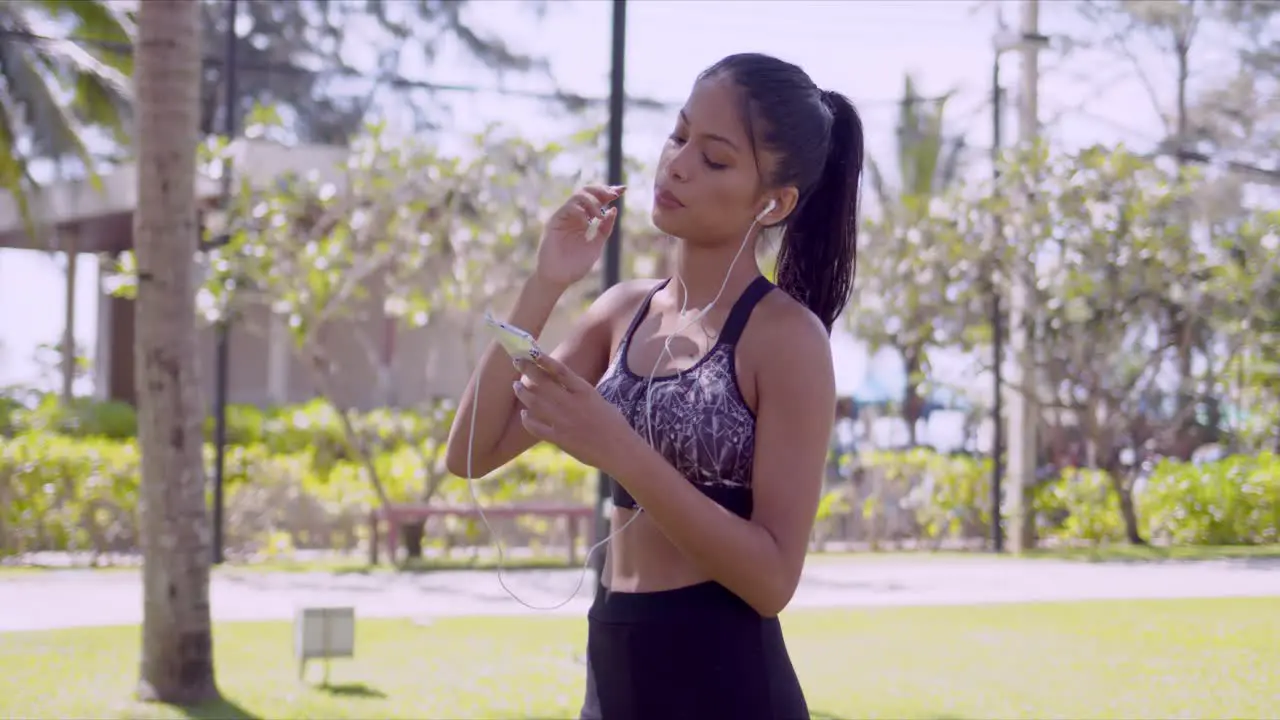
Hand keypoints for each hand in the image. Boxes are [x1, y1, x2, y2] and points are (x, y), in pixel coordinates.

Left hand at [511, 353, 637, 475]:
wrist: (619, 450)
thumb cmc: (614, 424)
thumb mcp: (598, 400)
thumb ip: (579, 392)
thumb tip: (560, 384)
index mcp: (585, 392)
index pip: (560, 370)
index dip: (544, 360)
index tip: (532, 353)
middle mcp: (572, 404)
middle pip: (543, 383)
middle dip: (527, 371)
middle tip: (517, 363)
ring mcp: (563, 421)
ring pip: (534, 403)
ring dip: (523, 393)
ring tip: (517, 386)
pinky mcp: (559, 439)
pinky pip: (536, 427)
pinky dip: (527, 419)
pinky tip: (524, 414)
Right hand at [534, 184, 623, 287]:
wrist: (559, 278)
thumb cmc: (575, 265)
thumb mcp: (596, 244)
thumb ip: (605, 228)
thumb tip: (613, 209)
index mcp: (584, 219)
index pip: (596, 199)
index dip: (609, 192)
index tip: (623, 190)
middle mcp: (574, 215)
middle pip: (587, 191)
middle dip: (602, 190)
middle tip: (614, 194)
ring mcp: (564, 217)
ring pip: (578, 196)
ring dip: (593, 202)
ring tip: (599, 216)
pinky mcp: (554, 221)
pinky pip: (569, 208)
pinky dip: (581, 212)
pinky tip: (587, 223)